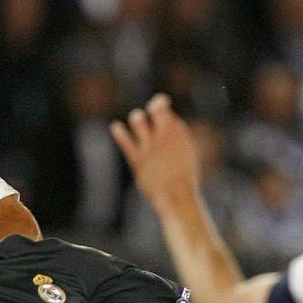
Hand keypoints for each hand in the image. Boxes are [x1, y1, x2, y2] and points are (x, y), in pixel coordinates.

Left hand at [110, 93, 199, 208]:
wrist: (177, 196)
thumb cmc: (184, 180)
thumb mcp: (187, 155)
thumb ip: (176, 138)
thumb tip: (167, 126)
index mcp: (179, 133)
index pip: (167, 112)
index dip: (163, 107)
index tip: (162, 107)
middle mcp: (165, 135)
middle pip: (156, 108)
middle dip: (155, 106)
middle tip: (153, 109)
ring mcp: (150, 146)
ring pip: (138, 119)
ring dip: (137, 118)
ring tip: (138, 119)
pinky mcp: (137, 159)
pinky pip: (125, 141)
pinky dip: (119, 132)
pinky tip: (115, 127)